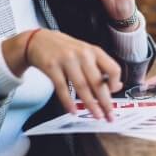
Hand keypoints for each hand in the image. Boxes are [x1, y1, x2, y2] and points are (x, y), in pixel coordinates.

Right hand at [2, 29, 121, 120]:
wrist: (38, 40)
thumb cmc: (65, 49)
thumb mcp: (86, 54)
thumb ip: (101, 69)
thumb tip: (116, 86)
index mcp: (94, 51)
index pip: (113, 68)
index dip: (115, 84)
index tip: (114, 95)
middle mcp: (82, 54)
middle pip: (97, 81)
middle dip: (105, 102)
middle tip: (109, 115)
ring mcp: (67, 60)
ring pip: (81, 86)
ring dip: (90, 104)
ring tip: (96, 115)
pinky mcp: (52, 66)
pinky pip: (62, 88)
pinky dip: (68, 102)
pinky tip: (73, 111)